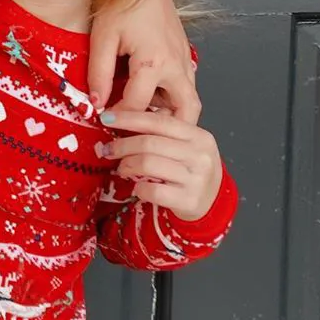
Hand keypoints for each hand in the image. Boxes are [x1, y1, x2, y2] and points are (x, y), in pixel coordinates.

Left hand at [88, 0, 199, 122]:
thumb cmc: (119, 1)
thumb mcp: (102, 38)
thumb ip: (99, 74)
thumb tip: (96, 103)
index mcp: (155, 62)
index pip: (138, 106)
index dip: (118, 118)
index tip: (102, 122)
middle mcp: (177, 63)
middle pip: (185, 110)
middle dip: (168, 129)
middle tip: (142, 136)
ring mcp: (184, 57)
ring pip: (190, 97)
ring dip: (172, 112)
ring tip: (145, 119)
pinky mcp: (184, 50)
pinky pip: (186, 82)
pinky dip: (173, 96)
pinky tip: (151, 97)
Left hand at [99, 108, 222, 220]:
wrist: (212, 201)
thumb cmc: (191, 170)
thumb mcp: (185, 146)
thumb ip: (162, 133)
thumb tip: (122, 119)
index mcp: (198, 136)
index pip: (158, 121)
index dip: (129, 118)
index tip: (106, 118)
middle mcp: (200, 155)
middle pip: (149, 143)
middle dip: (121, 145)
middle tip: (107, 149)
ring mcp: (196, 179)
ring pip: (147, 164)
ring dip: (127, 165)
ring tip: (122, 168)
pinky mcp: (188, 200)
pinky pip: (151, 190)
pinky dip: (138, 187)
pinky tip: (137, 186)